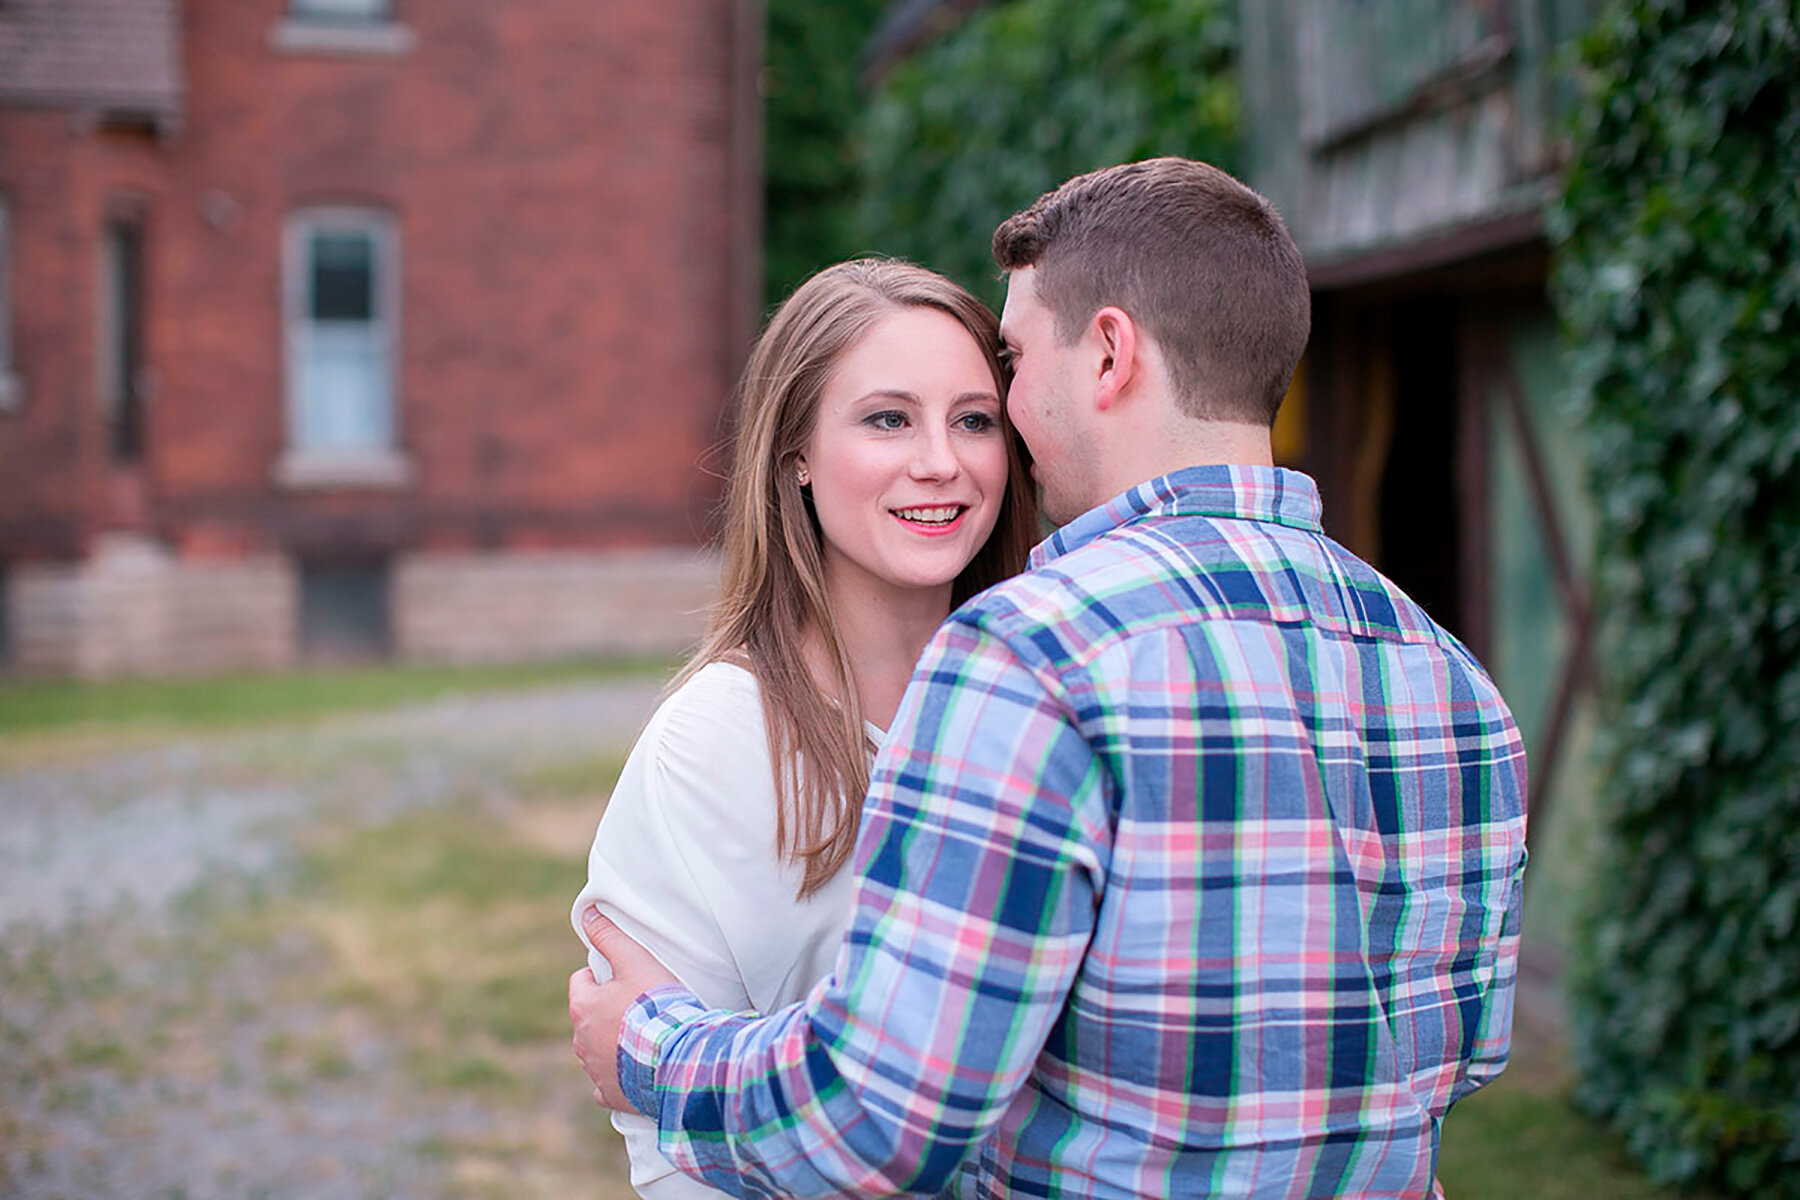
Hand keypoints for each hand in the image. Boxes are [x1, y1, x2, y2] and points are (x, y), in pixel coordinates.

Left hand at [569, 906, 679, 1112]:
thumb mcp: (634, 960)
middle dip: (607, 1010)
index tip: (627, 978)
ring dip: (612, 1042)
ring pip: (595, 1049)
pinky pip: (606, 1083)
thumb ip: (609, 936)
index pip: (580, 982)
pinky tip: (638, 1067)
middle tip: (641, 1005)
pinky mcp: (610, 1094)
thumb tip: (586, 914)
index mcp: (583, 1007)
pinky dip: (618, 1074)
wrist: (676, 1059)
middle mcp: (580, 1042)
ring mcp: (594, 1071)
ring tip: (644, 1035)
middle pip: (588, 1017)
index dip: (602, 975)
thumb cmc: (656, 1007)